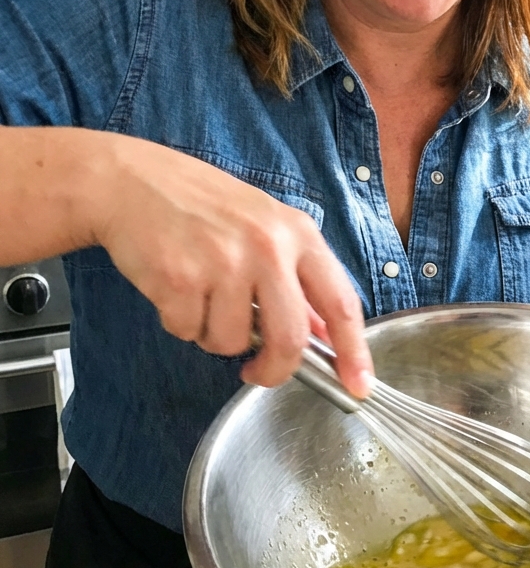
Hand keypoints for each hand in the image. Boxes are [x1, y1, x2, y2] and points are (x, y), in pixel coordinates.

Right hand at [92, 134, 373, 393]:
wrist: (131, 181)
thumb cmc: (201, 205)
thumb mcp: (264, 226)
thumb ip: (296, 277)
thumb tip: (324, 333)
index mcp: (297, 233)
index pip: (341, 302)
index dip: (353, 352)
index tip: (359, 386)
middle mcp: (267, 247)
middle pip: (290, 338)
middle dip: (274, 370)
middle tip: (257, 373)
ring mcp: (223, 262)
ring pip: (232, 342)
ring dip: (214, 336)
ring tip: (201, 297)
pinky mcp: (180, 279)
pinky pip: (189, 332)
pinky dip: (181, 323)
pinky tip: (175, 288)